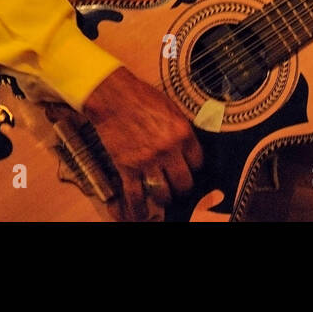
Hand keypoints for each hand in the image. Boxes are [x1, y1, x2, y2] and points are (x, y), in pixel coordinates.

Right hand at [82, 66, 203, 220]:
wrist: (114, 97)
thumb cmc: (143, 98)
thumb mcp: (173, 109)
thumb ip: (182, 130)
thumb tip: (189, 147)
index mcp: (183, 133)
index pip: (198, 162)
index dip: (195, 168)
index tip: (191, 170)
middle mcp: (168, 150)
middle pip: (184, 182)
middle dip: (183, 188)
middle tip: (179, 189)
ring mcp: (148, 161)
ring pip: (163, 193)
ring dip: (165, 199)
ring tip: (164, 198)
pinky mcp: (128, 167)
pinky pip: (135, 195)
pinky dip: (138, 208)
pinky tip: (140, 214)